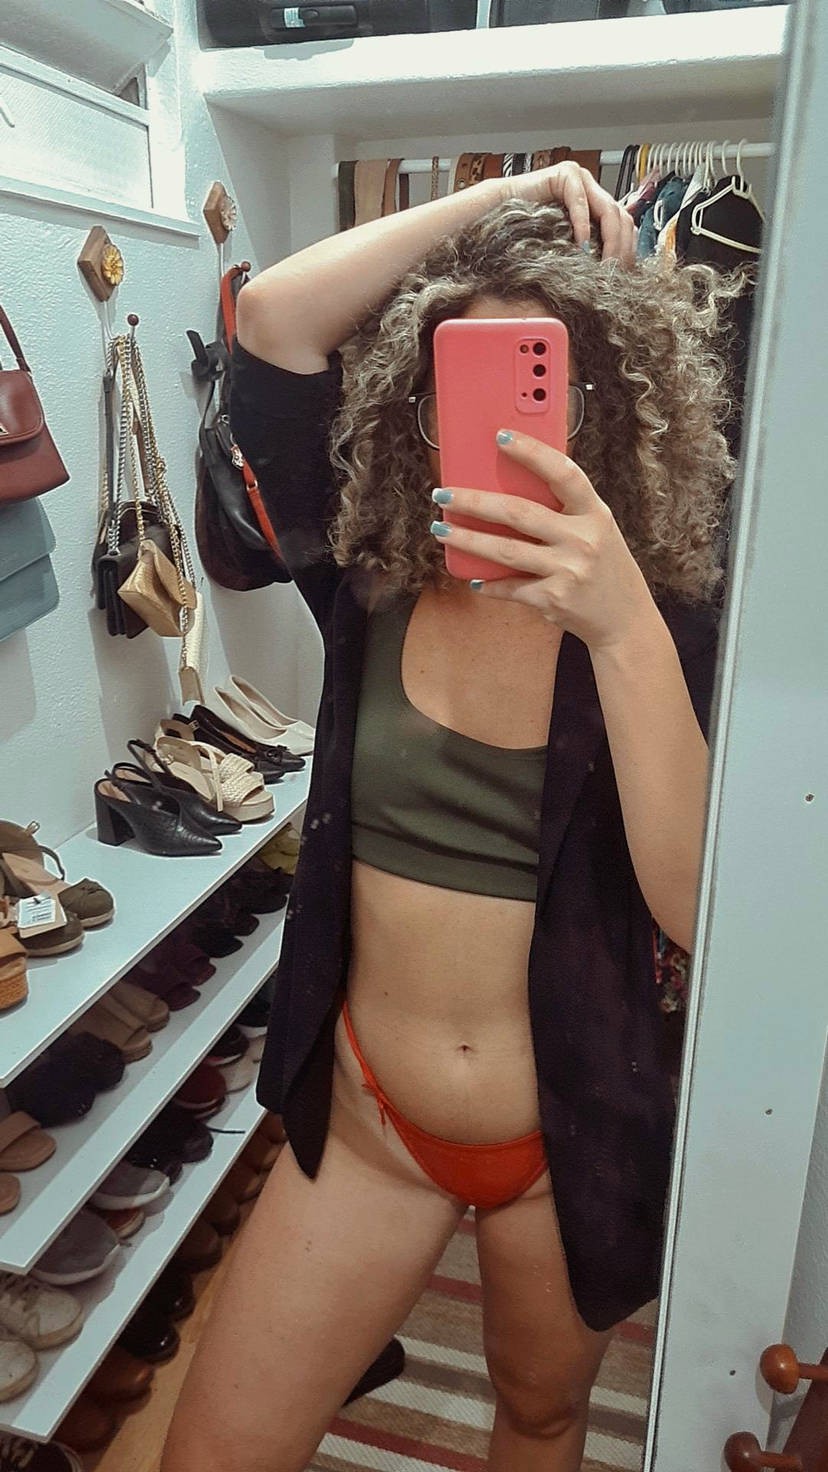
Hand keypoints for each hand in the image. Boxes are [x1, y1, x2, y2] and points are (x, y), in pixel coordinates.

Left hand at [430, 428, 652, 652]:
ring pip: (506, 551)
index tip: (500, 436)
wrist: (625, 620)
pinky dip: (489, 585)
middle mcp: (583, 540)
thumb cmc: (605, 567)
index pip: (563, 474)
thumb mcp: (598, 530)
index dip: (532, 452)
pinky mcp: (553, 600)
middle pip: (519, 513)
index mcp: (595, 514)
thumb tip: (510, 487)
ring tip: (441, 529)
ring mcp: (568, 571)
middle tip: (443, 493)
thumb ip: (565, 510)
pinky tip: (473, 579)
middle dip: (475, 501)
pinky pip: (511, 588)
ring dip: (468, 539)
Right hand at [501, 161, 636, 266]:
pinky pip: (580, 200)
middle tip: (613, 273)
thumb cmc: (529, 236)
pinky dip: (583, 224)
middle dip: (621, 248)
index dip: (626, 250)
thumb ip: (589, 255)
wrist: (497, 219)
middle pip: (621, 217)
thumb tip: (612, 279)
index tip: (621, 275)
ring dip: (609, 239)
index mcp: (597, 205)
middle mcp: (593, 189)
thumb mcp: (568, 249)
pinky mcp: (566, 174)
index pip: (623, 226)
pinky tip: (582, 244)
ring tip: (601, 263)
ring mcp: (582, 179)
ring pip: (608, 209)